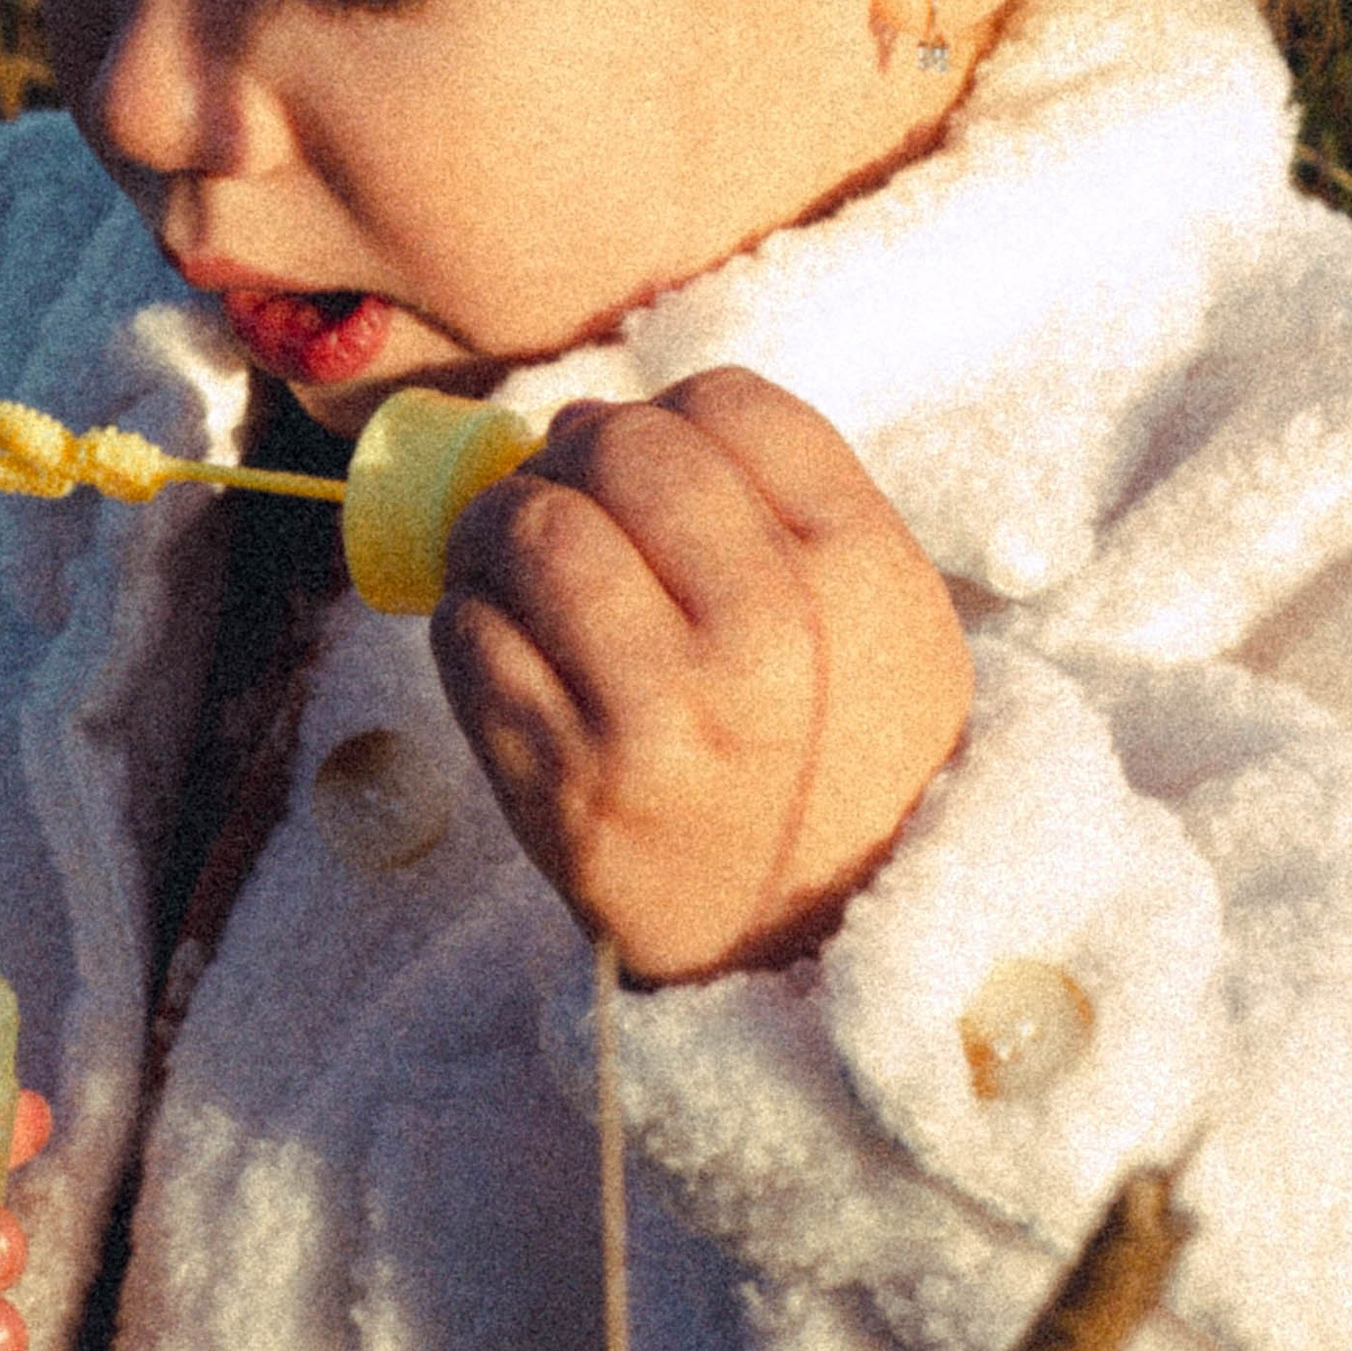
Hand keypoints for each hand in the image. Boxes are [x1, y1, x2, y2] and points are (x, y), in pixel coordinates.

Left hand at [430, 366, 971, 986]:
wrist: (819, 944)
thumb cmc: (843, 751)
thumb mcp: (883, 613)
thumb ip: (786, 498)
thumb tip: (598, 417)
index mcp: (858, 576)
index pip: (728, 405)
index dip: (671, 413)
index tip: (655, 458)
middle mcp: (766, 640)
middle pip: (619, 448)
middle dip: (572, 452)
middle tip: (566, 489)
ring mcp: (658, 717)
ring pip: (528, 528)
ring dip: (498, 521)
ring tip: (515, 551)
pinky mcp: (565, 784)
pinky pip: (469, 635)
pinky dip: (468, 616)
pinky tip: (504, 637)